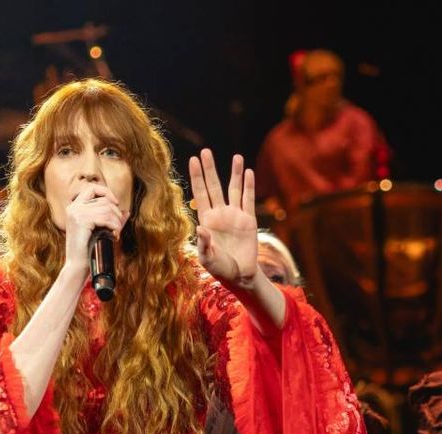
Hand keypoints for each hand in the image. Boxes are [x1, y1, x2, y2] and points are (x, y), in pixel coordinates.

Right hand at [62, 184, 126, 272]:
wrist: (77, 266)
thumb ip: (111, 220)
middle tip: (118, 227)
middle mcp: (73, 207)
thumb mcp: (100, 231)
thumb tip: (126, 212)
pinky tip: (114, 235)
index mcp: (74, 207)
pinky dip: (114, 226)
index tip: (116, 203)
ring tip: (116, 233)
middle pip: (103, 200)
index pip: (92, 188)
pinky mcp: (81, 221)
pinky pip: (105, 217)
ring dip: (117, 221)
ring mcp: (76, 213)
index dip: (106, 192)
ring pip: (106, 208)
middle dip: (116, 212)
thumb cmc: (88, 250)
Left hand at [189, 149, 257, 287]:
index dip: (197, 177)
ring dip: (234, 173)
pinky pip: (248, 199)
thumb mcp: (207, 259)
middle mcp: (220, 213)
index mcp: (207, 220)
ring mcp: (235, 215)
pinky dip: (249, 186)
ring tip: (236, 156)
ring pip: (234, 189)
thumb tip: (201, 228)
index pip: (200, 193)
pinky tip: (248, 172)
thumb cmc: (220, 269)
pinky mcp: (249, 220)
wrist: (240, 275)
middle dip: (210, 169)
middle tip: (206, 151)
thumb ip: (204, 244)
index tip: (193, 160)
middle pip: (214, 186)